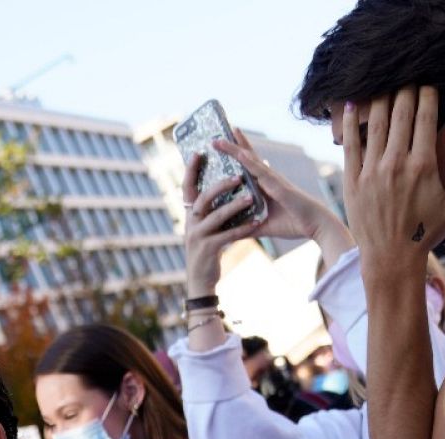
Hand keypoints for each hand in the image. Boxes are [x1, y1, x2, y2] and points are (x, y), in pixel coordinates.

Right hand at [182, 161, 256, 296]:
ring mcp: (197, 236)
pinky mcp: (208, 249)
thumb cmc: (206, 251)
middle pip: (202, 198)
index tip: (199, 152)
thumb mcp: (204, 228)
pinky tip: (257, 221)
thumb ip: (210, 210)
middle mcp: (190, 223)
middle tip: (237, 176)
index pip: (187, 188)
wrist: (200, 281)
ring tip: (250, 197)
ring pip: (216, 216)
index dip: (191, 170)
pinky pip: (228, 235)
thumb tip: (223, 187)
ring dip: (234, 205)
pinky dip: (243, 228)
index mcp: (190, 215)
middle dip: (219, 185)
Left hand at [216, 129, 348, 248]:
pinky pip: (261, 172)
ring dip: (235, 149)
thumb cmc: (296, 224)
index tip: (222, 144)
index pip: (247, 167)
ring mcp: (273, 180)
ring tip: (219, 139)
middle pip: (247, 158)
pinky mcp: (278, 186)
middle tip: (215, 135)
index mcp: (265, 186)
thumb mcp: (266, 226)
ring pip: (250, 160)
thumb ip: (250, 227)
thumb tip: (235, 233)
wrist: (317, 227)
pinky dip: (249, 162)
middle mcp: (268, 179)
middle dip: (232, 146)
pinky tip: (239, 153)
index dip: (236, 155)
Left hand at [343, 86, 444, 271]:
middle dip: (403, 91)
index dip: (426, 96)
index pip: (424, 118)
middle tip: (405, 75)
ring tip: (382, 83)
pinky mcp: (351, 181)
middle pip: (399, 115)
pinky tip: (348, 104)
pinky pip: (349, 145)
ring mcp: (370, 172)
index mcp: (423, 166)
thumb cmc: (427, 231)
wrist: (390, 258)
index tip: (427, 83)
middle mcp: (395, 164)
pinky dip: (348, 123)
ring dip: (378, 99)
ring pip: (374, 125)